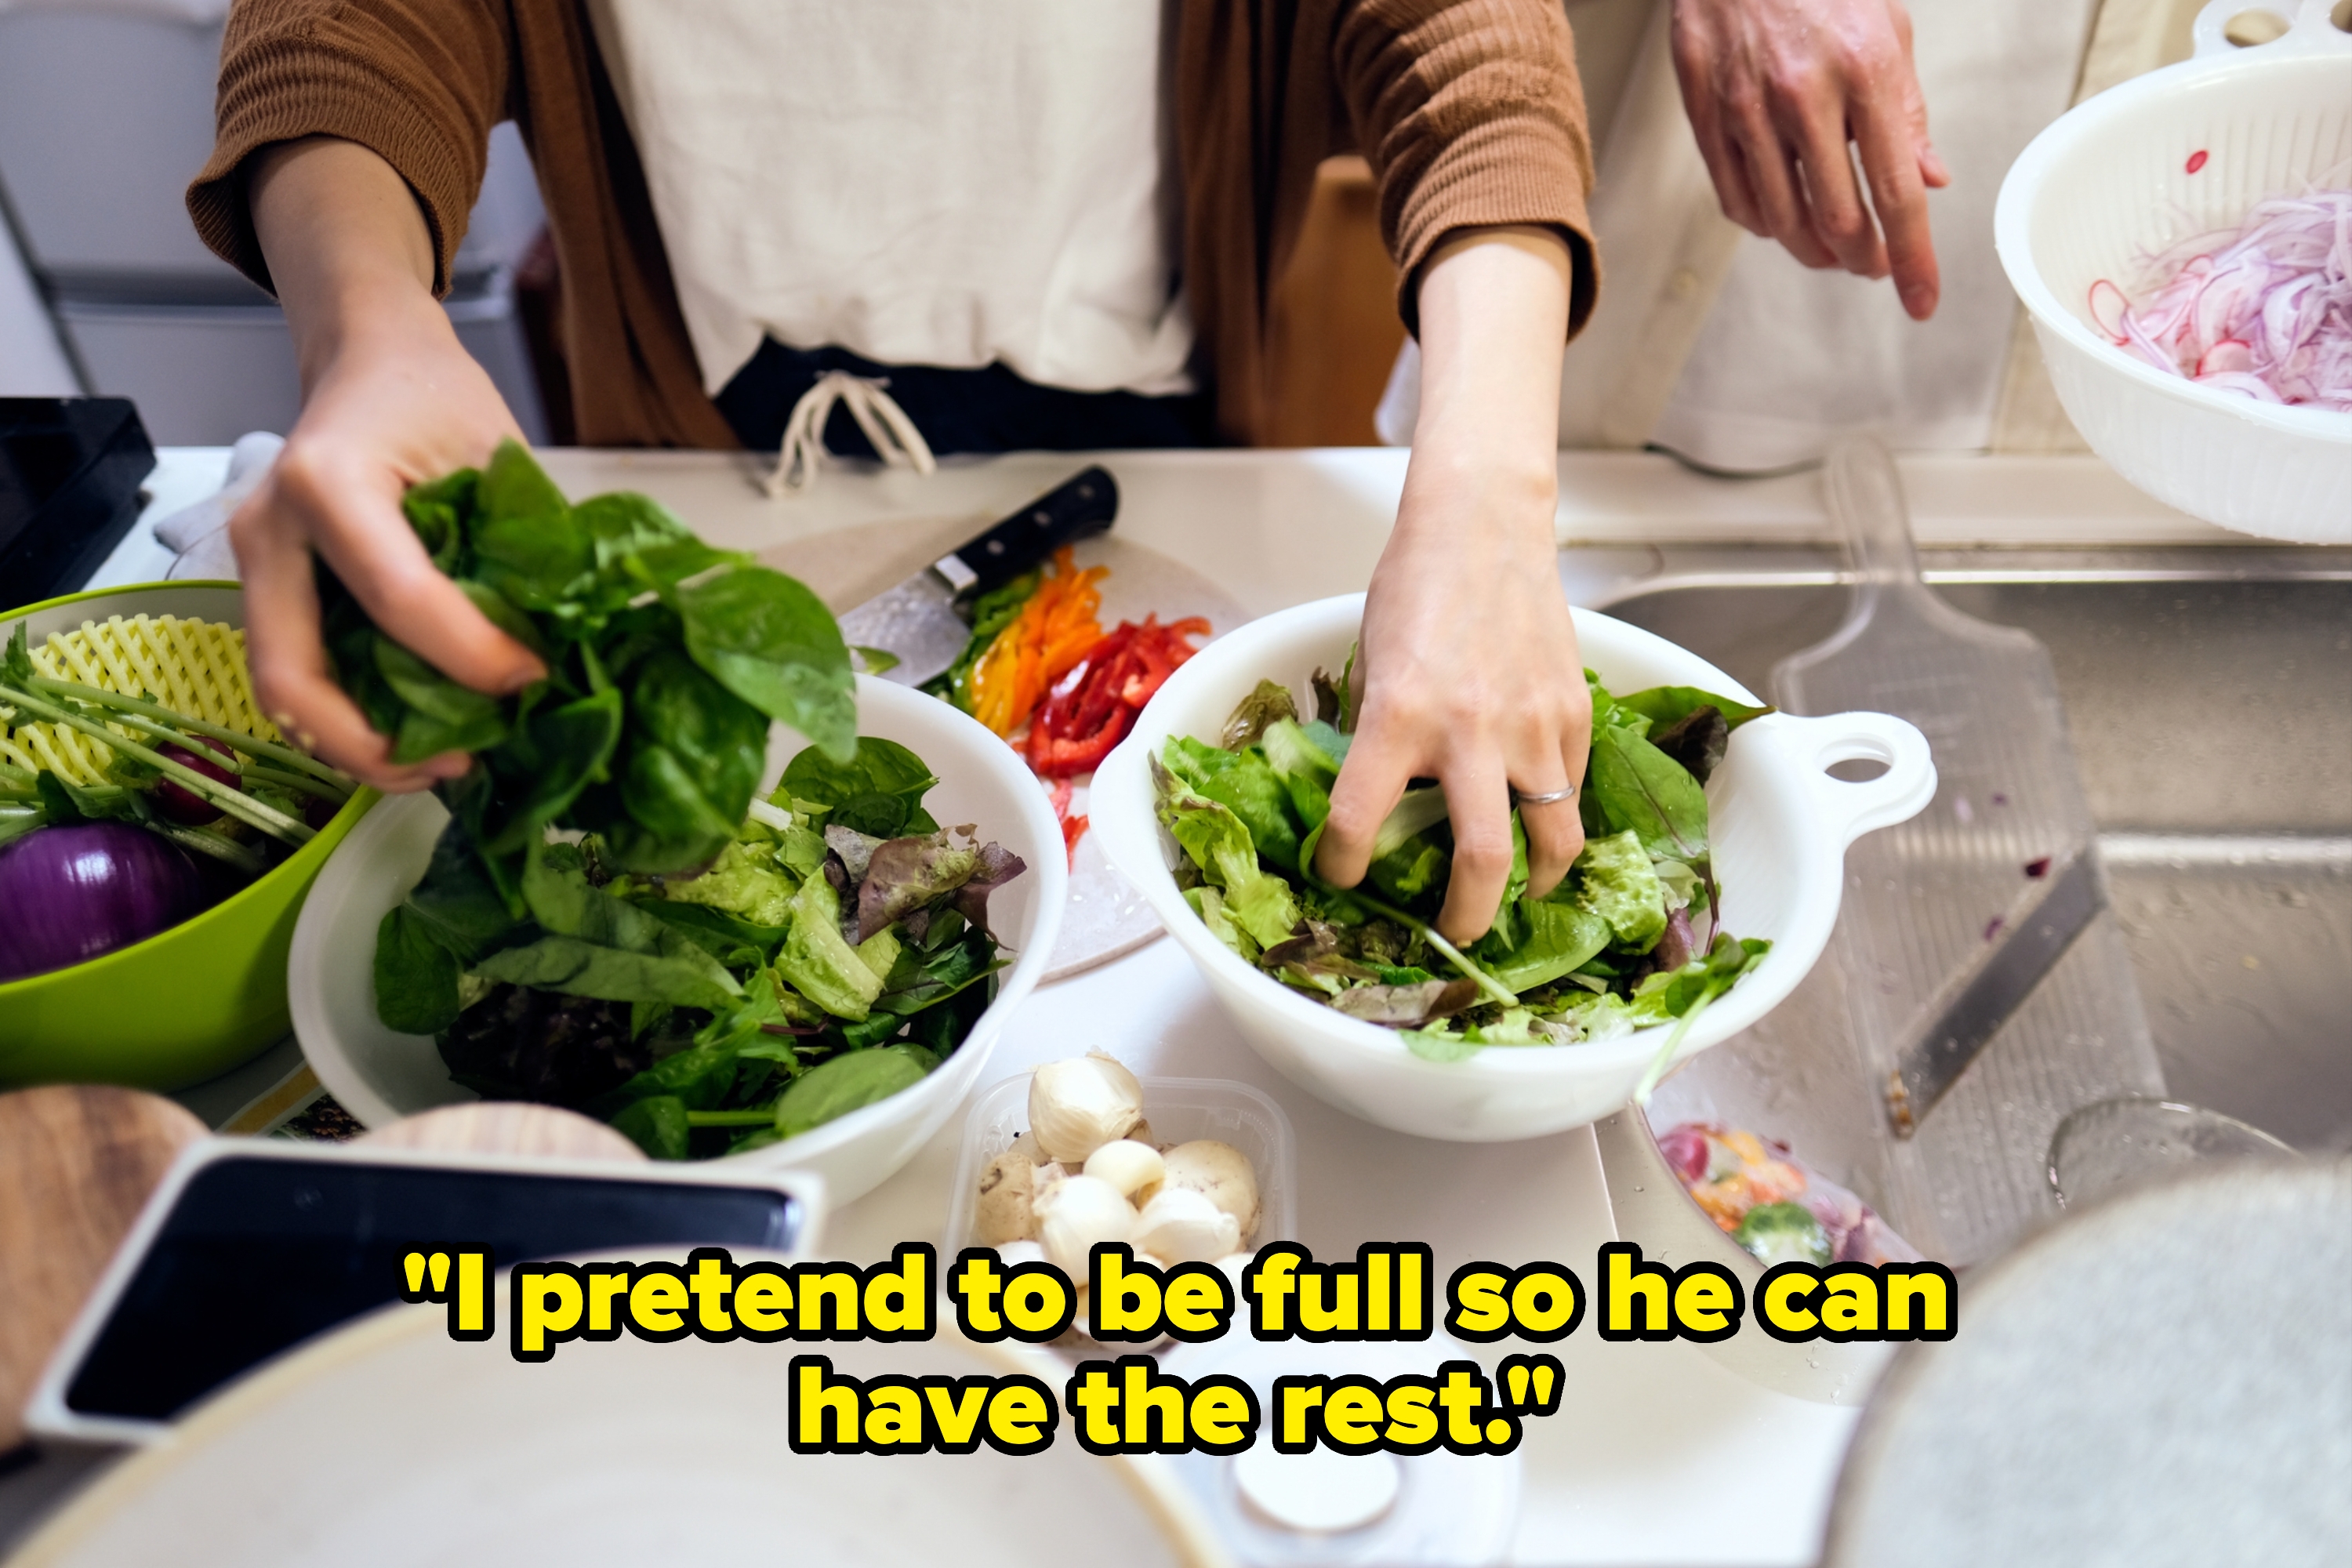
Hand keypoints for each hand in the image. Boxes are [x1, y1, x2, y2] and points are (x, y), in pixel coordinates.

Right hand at [231, 138, 543, 790]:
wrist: (368, 358)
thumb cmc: (435, 396)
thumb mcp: (494, 455)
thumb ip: (520, 550)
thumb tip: (566, 654)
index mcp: (329, 481)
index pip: (398, 598)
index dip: (471, 657)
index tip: (532, 678)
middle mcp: (269, 529)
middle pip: (295, 677)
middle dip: (375, 745)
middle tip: (459, 765)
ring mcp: (254, 564)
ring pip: (282, 691)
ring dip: (356, 746)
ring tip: (441, 761)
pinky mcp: (266, 589)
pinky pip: (296, 672)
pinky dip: (348, 718)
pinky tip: (414, 731)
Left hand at [1314, 230, 1589, 943]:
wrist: (1483, 526)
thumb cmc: (1415, 588)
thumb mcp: (1372, 665)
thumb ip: (1378, 737)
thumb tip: (1378, 804)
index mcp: (1398, 716)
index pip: (1359, 820)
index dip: (1341, 863)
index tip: (1338, 875)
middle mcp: (1469, 731)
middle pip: (1483, 861)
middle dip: (1467, 918)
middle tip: (1452, 936)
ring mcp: (1532, 725)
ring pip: (1554, 839)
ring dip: (1536, 880)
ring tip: (1520, 893)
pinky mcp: (1574, 713)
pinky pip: (1574, 788)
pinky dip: (1559, 813)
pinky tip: (1541, 817)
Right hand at [1669, 0, 1949, 318]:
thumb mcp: (1887, 30)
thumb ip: (1908, 110)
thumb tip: (1929, 180)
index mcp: (1865, 69)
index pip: (1896, 191)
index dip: (1913, 258)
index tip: (1922, 300)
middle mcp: (1803, 95)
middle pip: (1838, 220)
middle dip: (1863, 259)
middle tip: (1874, 263)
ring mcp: (1747, 110)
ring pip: (1783, 222)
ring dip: (1815, 251)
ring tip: (1834, 248)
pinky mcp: (1706, 116)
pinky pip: (1737, 201)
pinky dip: (1767, 225)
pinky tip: (1785, 216)